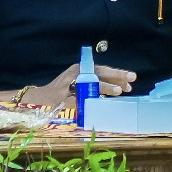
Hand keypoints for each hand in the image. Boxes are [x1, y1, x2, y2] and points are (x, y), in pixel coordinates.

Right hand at [18, 64, 136, 114]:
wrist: (40, 99)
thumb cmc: (61, 94)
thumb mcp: (81, 87)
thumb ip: (96, 86)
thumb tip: (119, 88)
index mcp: (81, 70)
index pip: (102, 70)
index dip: (117, 74)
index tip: (131, 79)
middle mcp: (76, 73)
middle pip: (99, 73)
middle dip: (116, 76)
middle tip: (131, 79)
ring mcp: (69, 82)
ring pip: (91, 82)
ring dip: (106, 86)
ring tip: (119, 90)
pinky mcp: (64, 94)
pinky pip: (80, 95)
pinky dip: (90, 97)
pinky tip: (100, 101)